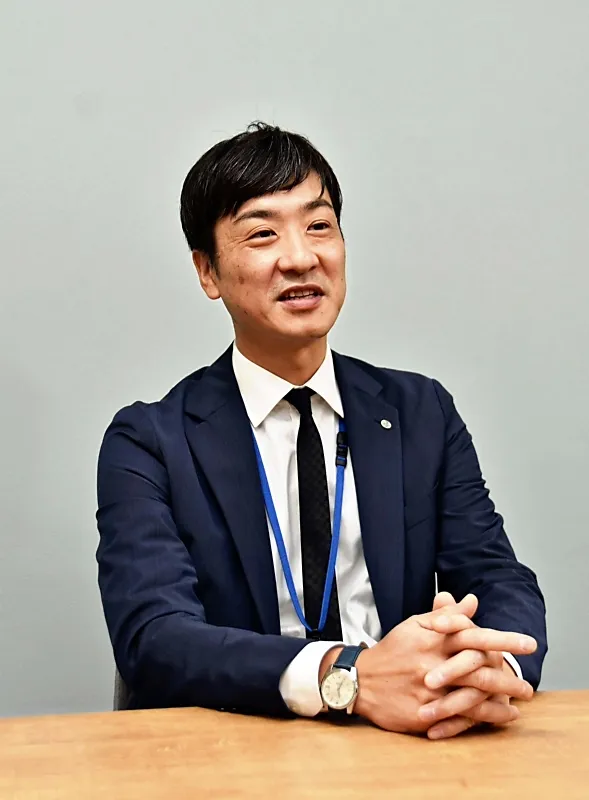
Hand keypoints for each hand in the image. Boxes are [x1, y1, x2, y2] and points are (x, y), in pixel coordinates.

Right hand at [353, 594, 530, 734]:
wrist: (360, 679)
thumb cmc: (393, 650)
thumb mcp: (416, 626)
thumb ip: (447, 616)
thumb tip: (472, 601)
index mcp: (433, 639)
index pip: (474, 635)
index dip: (503, 639)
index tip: (528, 642)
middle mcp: (433, 663)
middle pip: (478, 668)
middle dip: (507, 676)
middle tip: (527, 684)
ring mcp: (428, 690)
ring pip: (472, 695)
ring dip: (500, 700)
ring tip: (519, 702)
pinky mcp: (424, 712)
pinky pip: (459, 717)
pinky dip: (483, 718)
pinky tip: (499, 717)